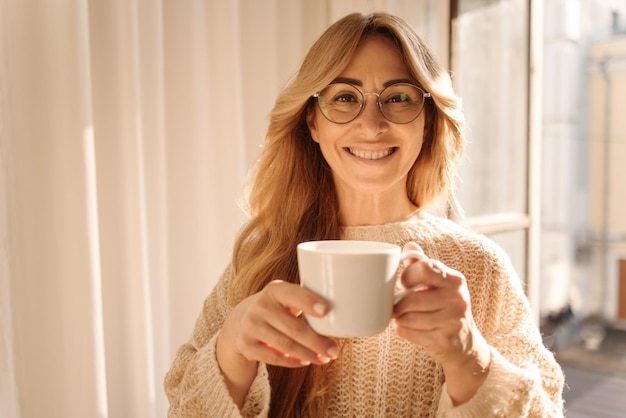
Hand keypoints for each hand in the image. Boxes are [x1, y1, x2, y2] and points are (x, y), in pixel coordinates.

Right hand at [219, 280, 338, 368]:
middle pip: (293, 327)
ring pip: (285, 345)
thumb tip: (344, 314)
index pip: (293, 294)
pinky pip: (273, 358)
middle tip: (335, 351)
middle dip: (317, 341)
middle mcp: (260, 306)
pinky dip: (292, 362)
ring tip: (324, 358)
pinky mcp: (246, 345)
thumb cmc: (278, 308)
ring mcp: (250, 326)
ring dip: (308, 354)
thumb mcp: (286, 298)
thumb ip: (306, 301)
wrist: (241, 320)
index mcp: (274, 290)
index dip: (309, 302)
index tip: (326, 311)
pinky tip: (306, 361)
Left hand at [392, 242, 490, 403]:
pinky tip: (405, 327)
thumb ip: (424, 265)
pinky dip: (402, 330)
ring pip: (409, 317)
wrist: (466, 344)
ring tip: (400, 316)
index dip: (407, 275)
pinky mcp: (444, 341)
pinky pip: (410, 333)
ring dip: (399, 318)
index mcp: (454, 280)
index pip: (425, 268)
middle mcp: (457, 299)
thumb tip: (409, 246)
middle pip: (412, 298)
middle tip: (395, 305)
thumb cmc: (446, 307)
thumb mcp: (441, 284)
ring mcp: (453, 321)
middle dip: (398, 303)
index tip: (402, 283)